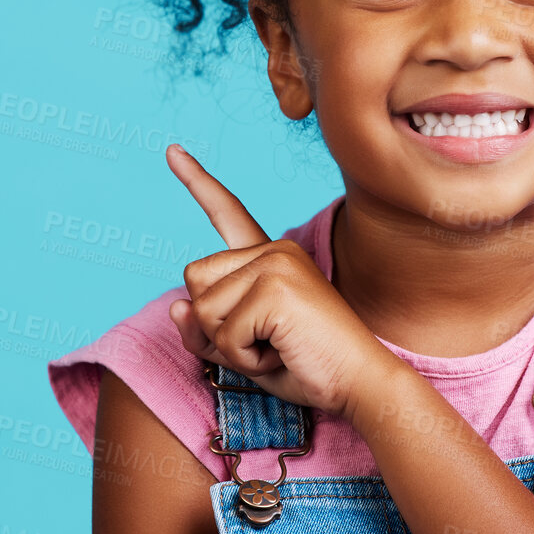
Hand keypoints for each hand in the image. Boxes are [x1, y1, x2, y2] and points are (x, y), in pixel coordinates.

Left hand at [164, 144, 393, 421]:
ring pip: (202, 310)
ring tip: (277, 348)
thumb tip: (174, 308)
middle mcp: (273, 251)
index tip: (173, 150)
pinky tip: (282, 353)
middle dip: (214, 326)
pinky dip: (244, 359)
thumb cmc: (307, 368)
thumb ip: (206, 331)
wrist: (360, 383)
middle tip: (265, 342)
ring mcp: (275, 264)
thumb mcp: (243, 350)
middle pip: (194, 281)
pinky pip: (224, 335)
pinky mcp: (276, 289)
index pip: (228, 214)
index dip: (197, 182)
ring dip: (230, 347)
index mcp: (270, 258)